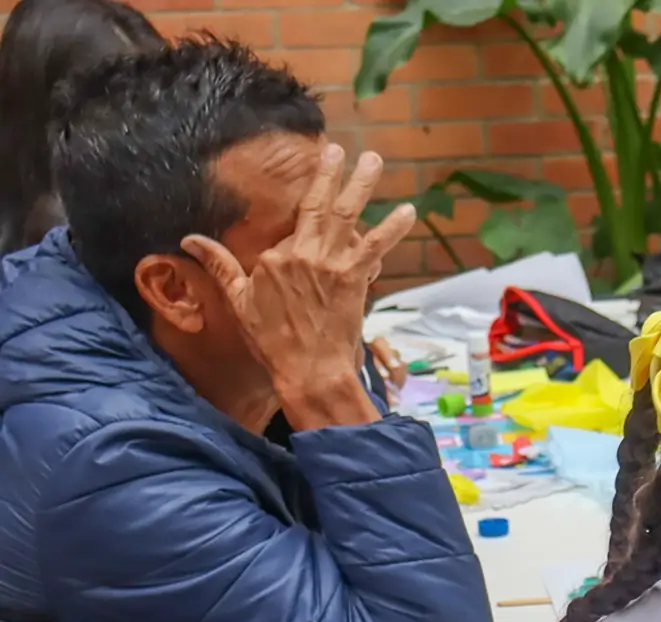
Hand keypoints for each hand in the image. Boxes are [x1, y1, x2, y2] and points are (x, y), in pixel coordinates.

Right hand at [181, 144, 415, 428]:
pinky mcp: (354, 278)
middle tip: (338, 148)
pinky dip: (393, 228)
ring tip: (374, 159)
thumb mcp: (238, 301)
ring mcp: (331, 264)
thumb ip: (219, 266)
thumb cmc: (272, 341)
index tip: (308, 208)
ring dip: (362, 185)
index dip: (300, 219)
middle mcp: (303, 254)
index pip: (290, 227)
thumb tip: (189, 240)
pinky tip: (408, 210)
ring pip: (347, 214)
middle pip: (318, 204)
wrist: (309, 371)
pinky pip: (376, 246)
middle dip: (329, 173)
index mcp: (274, 257)